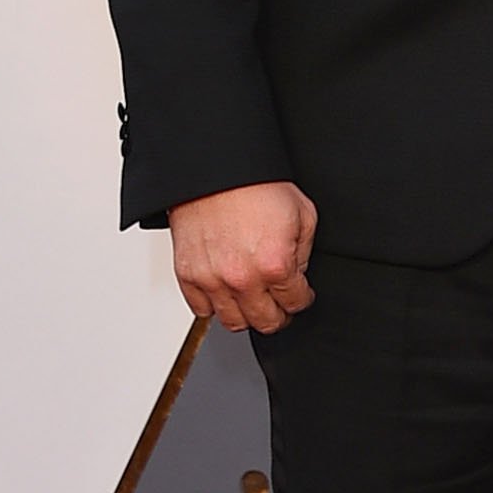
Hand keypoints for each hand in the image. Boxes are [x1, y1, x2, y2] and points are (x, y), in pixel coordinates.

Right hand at [169, 181, 317, 333]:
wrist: (214, 170)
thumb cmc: (255, 185)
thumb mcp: (303, 215)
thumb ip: (304, 253)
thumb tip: (298, 275)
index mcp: (275, 265)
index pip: (296, 303)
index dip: (302, 298)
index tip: (298, 294)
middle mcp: (243, 278)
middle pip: (266, 322)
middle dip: (278, 314)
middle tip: (278, 303)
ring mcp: (212, 279)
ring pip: (234, 322)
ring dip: (247, 314)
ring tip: (251, 300)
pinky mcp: (188, 275)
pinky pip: (201, 310)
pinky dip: (214, 305)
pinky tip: (225, 292)